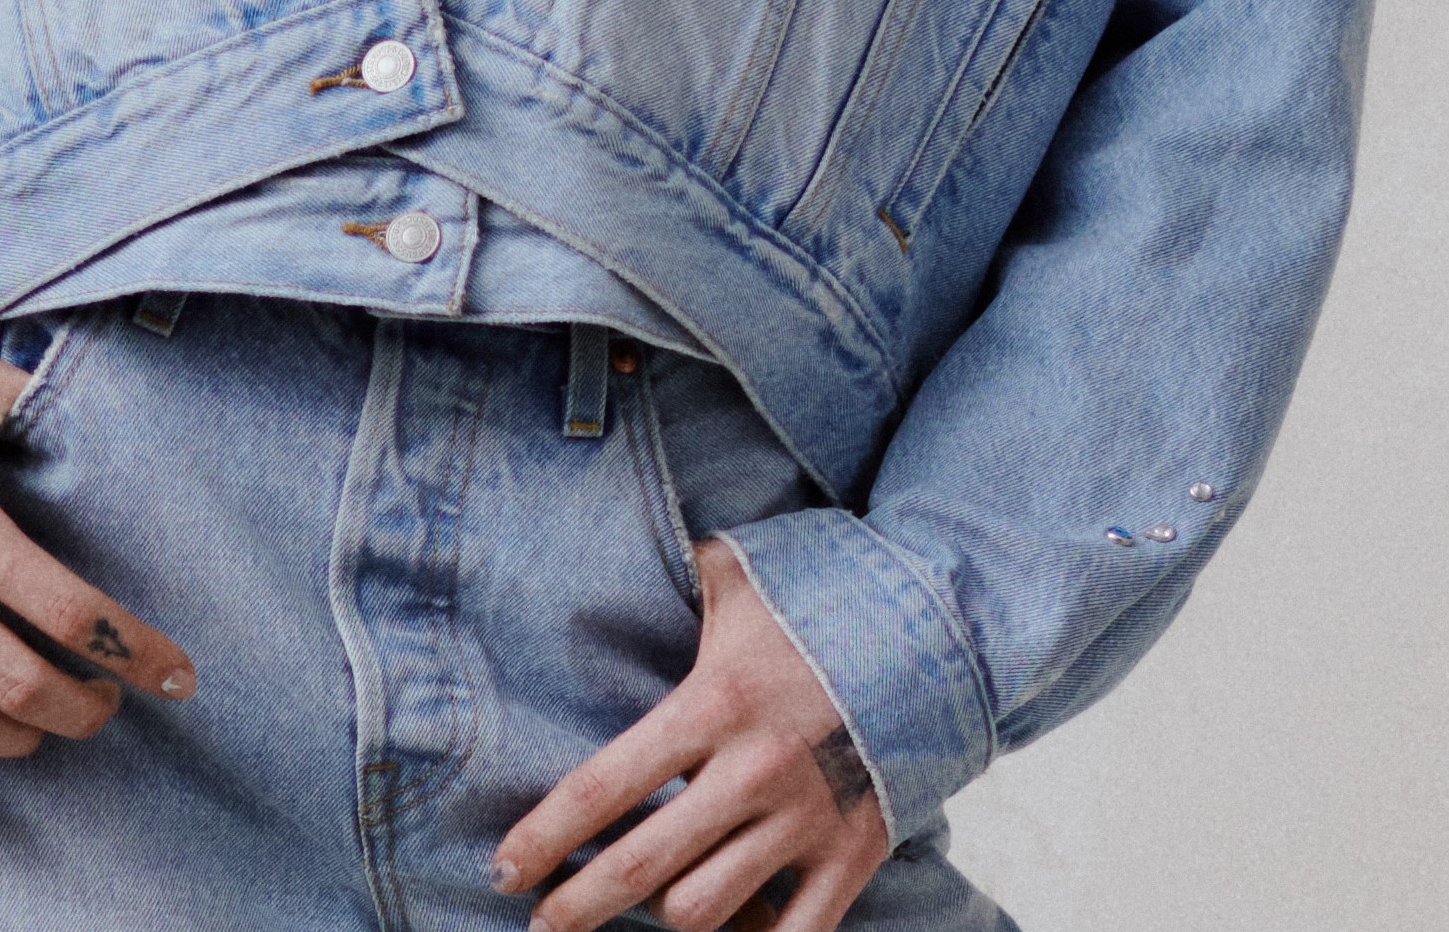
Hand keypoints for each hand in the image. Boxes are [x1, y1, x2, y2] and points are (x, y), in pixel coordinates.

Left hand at [493, 534, 886, 931]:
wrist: (945, 631)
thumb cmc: (825, 603)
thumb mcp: (743, 579)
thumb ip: (678, 575)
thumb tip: (618, 554)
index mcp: (715, 704)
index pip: (604, 786)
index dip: (545, 837)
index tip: (504, 869)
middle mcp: (754, 771)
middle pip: (641, 868)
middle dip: (577, 906)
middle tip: (544, 921)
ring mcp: (807, 820)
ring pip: (703, 911)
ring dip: (665, 915)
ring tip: (647, 905)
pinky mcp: (854, 855)